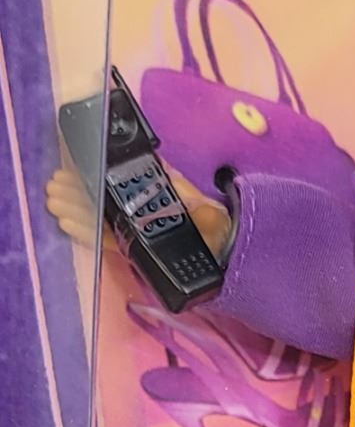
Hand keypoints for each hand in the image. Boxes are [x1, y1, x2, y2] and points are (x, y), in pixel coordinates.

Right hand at [45, 165, 231, 260]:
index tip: (73, 168)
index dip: (94, 176)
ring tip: (55, 202)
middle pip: (103, 200)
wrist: (228, 257)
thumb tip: (165, 168)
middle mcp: (141, 212)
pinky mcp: (137, 251)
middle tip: (54, 186)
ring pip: (100, 219)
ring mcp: (137, 231)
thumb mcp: (205, 207)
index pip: (119, 184)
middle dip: (76, 192)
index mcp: (155, 196)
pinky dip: (88, 233)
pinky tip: (69, 224)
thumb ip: (186, 192)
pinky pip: (108, 240)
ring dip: (76, 210)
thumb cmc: (217, 228)